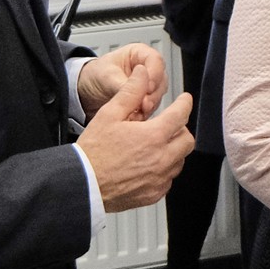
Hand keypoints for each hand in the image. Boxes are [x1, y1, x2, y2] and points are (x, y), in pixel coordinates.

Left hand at [75, 42, 167, 117]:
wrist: (86, 91)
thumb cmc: (95, 75)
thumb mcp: (107, 76)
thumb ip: (123, 85)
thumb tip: (138, 94)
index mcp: (139, 54)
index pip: (156, 61)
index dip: (154, 75)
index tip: (146, 88)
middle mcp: (147, 69)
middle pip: (161, 80)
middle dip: (153, 94)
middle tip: (143, 105)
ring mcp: (148, 85)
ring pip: (158, 95)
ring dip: (150, 105)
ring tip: (137, 113)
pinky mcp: (145, 99)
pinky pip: (152, 106)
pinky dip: (145, 113)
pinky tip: (136, 117)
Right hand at [76, 68, 194, 211]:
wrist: (82, 184)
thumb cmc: (93, 152)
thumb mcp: (109, 114)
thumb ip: (130, 92)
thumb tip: (141, 74)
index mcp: (153, 136)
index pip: (181, 115)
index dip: (185, 104)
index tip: (184, 101)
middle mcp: (161, 159)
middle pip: (187, 140)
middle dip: (181, 129)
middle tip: (169, 125)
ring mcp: (159, 179)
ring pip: (180, 161)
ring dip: (173, 151)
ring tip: (155, 145)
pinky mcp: (153, 194)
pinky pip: (168, 180)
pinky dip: (163, 171)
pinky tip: (148, 165)